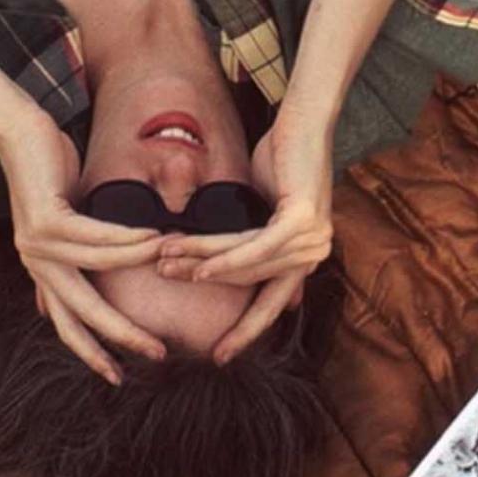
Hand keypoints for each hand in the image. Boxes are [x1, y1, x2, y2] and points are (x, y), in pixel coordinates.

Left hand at [0, 109, 168, 383]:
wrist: (18, 131)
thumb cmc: (49, 169)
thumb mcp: (67, 214)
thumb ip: (80, 245)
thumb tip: (100, 267)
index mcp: (43, 269)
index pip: (68, 323)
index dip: (92, 352)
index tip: (118, 376)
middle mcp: (37, 264)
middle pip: (80, 313)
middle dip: (119, 335)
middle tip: (155, 353)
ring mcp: (36, 245)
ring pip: (94, 271)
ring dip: (137, 270)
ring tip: (172, 269)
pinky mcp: (45, 220)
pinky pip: (93, 238)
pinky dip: (126, 241)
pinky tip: (153, 239)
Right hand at [155, 117, 332, 362]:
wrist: (302, 120)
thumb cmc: (281, 157)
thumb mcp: (264, 209)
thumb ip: (253, 242)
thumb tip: (234, 273)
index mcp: (305, 255)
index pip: (273, 304)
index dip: (247, 331)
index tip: (220, 356)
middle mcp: (313, 253)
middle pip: (250, 282)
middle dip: (203, 282)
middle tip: (164, 279)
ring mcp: (312, 240)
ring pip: (245, 264)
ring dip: (201, 263)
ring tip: (164, 262)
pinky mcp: (302, 222)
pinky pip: (255, 249)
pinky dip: (224, 258)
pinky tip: (197, 265)